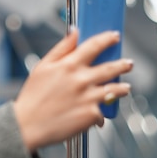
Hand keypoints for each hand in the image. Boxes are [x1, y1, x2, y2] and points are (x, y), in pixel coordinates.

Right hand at [14, 29, 132, 150]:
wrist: (28, 125)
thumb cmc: (33, 97)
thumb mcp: (42, 66)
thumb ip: (61, 48)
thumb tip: (74, 31)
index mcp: (69, 65)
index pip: (94, 46)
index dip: (107, 39)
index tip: (114, 36)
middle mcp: (81, 79)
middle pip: (111, 67)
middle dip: (123, 64)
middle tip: (128, 64)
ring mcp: (89, 98)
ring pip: (115, 89)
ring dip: (122, 88)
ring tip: (125, 88)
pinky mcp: (91, 115)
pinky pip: (102, 112)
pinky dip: (101, 113)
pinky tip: (99, 113)